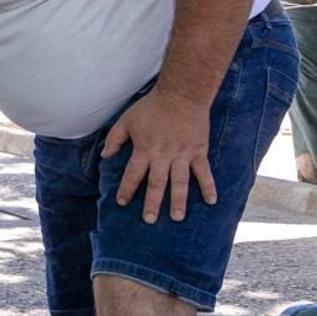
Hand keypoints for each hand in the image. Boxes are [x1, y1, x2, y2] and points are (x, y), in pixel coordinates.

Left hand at [101, 87, 216, 223]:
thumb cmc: (152, 107)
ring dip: (178, 201)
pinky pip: (204, 172)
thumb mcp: (126, 120)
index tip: (122, 202)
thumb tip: (105, 156)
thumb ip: (114, 139)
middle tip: (149, 220)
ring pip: (180, 182)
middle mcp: (163, 156)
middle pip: (156, 184)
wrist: (182, 95)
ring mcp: (183, 155)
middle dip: (152, 203)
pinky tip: (211, 201)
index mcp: (144, 150)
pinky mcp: (198, 151)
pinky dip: (208, 186)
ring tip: (177, 218)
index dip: (126, 189)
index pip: (133, 174)